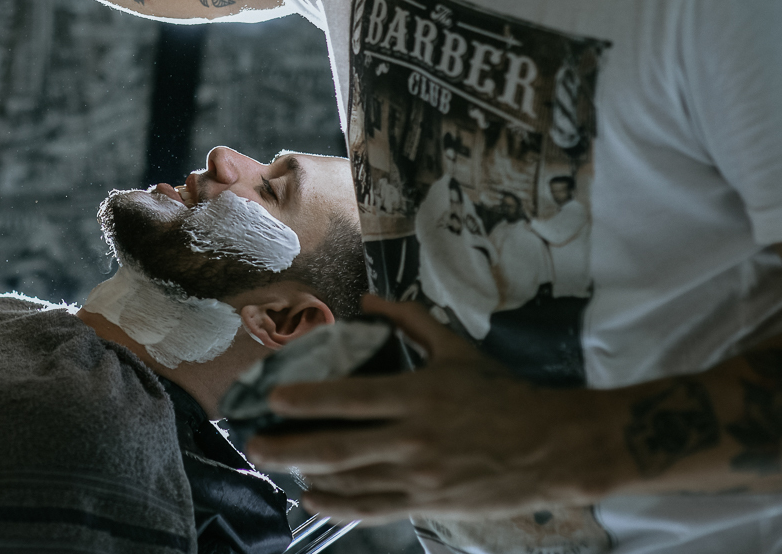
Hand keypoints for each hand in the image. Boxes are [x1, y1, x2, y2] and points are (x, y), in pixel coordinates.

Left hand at [245, 297, 616, 523]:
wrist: (553, 447)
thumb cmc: (503, 394)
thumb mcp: (457, 349)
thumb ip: (410, 320)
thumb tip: (368, 299)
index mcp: (417, 395)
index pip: (348, 399)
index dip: (306, 400)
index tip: (272, 398)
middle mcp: (412, 439)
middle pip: (336, 447)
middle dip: (288, 447)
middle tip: (253, 444)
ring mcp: (419, 478)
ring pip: (349, 481)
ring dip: (306, 476)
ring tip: (274, 466)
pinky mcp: (428, 504)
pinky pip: (373, 508)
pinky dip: (339, 506)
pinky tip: (313, 499)